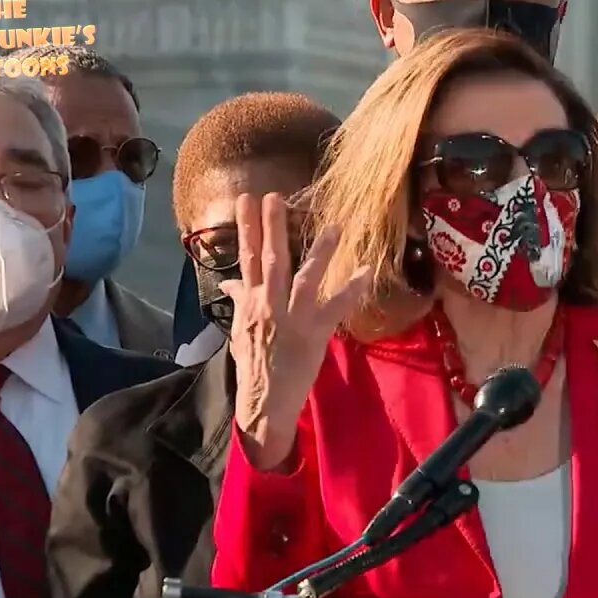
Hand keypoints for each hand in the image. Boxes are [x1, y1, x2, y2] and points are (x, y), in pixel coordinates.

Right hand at [221, 193, 370, 470]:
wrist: (264, 401)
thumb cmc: (253, 365)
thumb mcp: (239, 331)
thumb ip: (239, 301)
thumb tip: (230, 282)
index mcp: (250, 303)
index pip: (247, 259)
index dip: (246, 229)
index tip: (246, 200)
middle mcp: (268, 305)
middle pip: (270, 260)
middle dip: (271, 227)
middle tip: (275, 197)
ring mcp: (292, 318)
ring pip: (305, 278)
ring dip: (320, 251)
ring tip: (334, 226)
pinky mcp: (314, 332)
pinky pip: (337, 306)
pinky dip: (353, 289)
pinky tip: (367, 272)